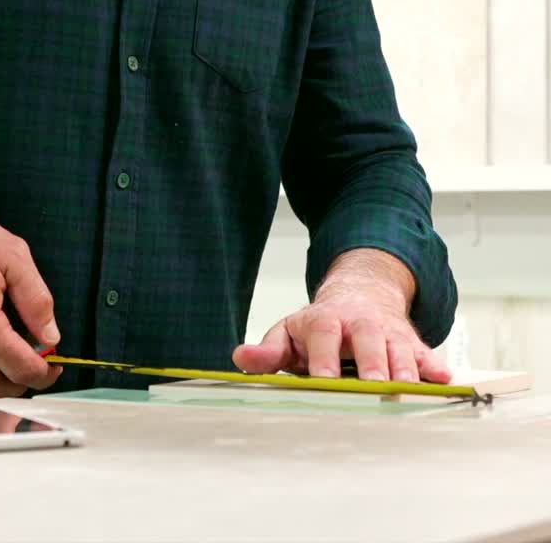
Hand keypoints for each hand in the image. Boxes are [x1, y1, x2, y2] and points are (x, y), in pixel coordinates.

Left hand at [233, 249, 450, 383]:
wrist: (359, 293)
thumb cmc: (319, 326)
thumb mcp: (290, 332)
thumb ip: (268, 350)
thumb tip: (241, 357)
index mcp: (326, 320)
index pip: (324, 336)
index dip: (324, 359)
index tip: (324, 383)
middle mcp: (360, 323)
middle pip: (368, 341)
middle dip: (372, 365)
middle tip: (374, 391)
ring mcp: (388, 333)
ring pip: (399, 349)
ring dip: (405, 370)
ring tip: (407, 392)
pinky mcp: (411, 344)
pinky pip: (426, 355)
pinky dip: (435, 368)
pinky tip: (445, 382)